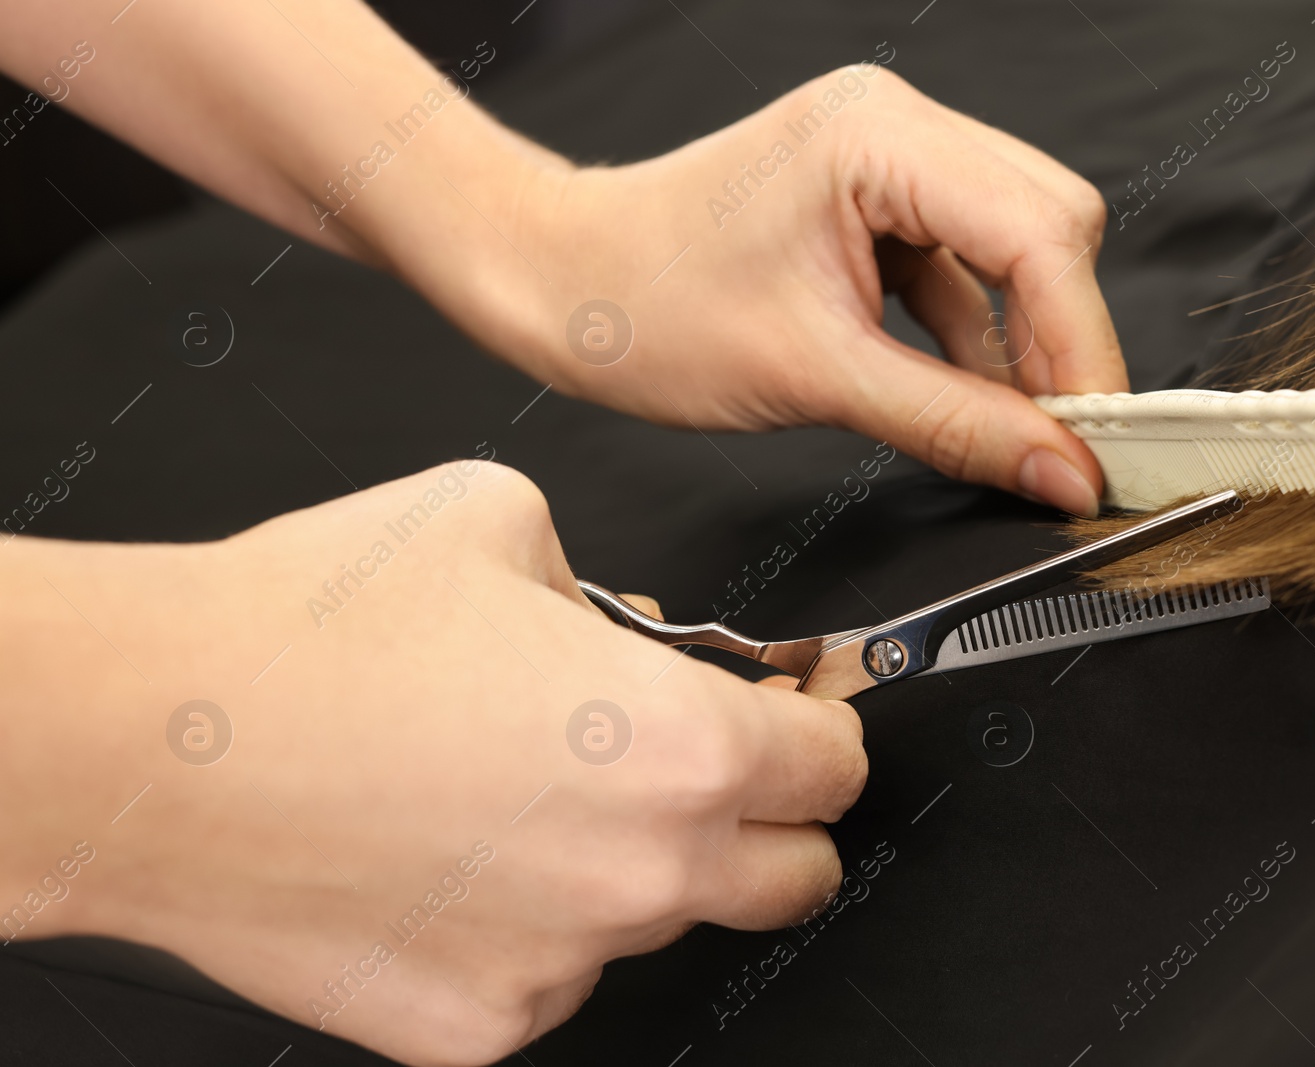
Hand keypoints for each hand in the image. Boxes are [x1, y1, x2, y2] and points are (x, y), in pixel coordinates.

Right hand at [2, 462, 865, 1066]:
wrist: (157, 738)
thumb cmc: (316, 627)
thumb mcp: (503, 525)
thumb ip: (607, 589)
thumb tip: (633, 636)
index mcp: (679, 745)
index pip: (833, 768)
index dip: (820, 729)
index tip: (797, 718)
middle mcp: (642, 872)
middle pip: (795, 877)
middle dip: (772, 820)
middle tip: (702, 770)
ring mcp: (562, 965)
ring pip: (660, 924)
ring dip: (632, 867)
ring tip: (517, 794)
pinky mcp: (478, 1028)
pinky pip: (553, 977)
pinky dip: (532, 928)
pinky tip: (450, 859)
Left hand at [424, 66, 1124, 516]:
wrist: (559, 283)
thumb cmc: (646, 310)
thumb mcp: (814, 380)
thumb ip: (955, 426)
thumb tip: (1061, 471)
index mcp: (877, 138)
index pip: (1038, 234)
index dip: (1081, 347)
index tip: (1094, 442)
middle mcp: (895, 124)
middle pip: (1049, 223)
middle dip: (1064, 338)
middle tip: (1064, 440)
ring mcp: (886, 156)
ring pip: (1017, 243)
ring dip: (1025, 340)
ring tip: (1018, 428)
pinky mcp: (875, 198)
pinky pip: (965, 263)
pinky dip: (978, 333)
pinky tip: (973, 394)